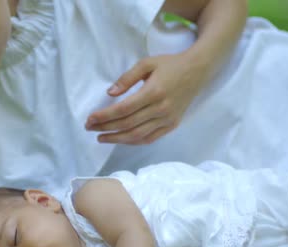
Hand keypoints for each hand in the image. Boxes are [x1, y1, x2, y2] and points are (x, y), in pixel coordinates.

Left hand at [86, 52, 208, 144]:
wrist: (198, 70)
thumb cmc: (170, 64)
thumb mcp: (147, 63)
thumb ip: (127, 78)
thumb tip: (109, 93)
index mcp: (153, 92)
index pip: (123, 109)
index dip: (104, 116)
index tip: (89, 119)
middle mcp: (161, 109)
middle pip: (127, 124)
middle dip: (105, 128)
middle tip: (89, 128)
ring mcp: (168, 119)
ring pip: (137, 135)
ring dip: (117, 139)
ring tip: (101, 137)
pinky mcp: (172, 125)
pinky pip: (150, 138)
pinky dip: (133, 141)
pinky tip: (120, 139)